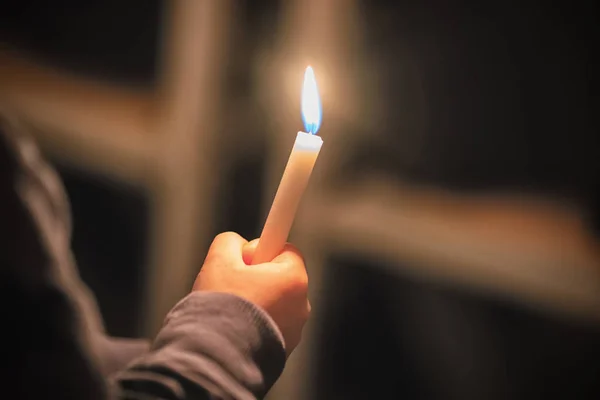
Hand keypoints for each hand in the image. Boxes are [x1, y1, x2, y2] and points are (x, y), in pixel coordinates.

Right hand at [193, 232, 309, 355]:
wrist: (217, 359)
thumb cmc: (221, 309)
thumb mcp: (218, 261)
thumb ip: (230, 242)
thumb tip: (236, 245)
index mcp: (293, 279)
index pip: (286, 249)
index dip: (263, 248)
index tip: (250, 252)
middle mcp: (302, 305)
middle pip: (280, 276)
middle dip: (257, 276)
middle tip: (233, 283)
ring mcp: (295, 330)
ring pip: (275, 303)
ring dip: (256, 301)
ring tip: (230, 310)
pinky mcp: (284, 349)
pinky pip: (271, 326)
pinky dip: (256, 324)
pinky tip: (235, 328)